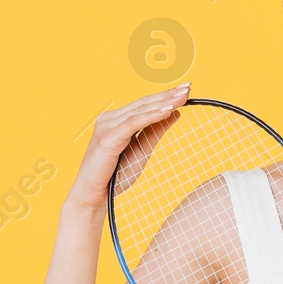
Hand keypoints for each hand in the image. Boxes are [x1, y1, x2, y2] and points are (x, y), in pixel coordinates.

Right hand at [65, 84, 190, 212]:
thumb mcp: (142, 150)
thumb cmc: (115, 175)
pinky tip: (167, 110)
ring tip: (182, 97)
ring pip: (140, 110)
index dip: (165, 96)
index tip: (186, 90)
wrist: (94, 196)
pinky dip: (151, 116)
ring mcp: (108, 126)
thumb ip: (155, 131)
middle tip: (188, 87)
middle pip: (144, 103)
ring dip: (162, 102)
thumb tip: (174, 113)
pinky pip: (133, 123)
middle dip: (167, 95)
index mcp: (117, 121)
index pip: (145, 104)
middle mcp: (110, 119)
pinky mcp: (108, 138)